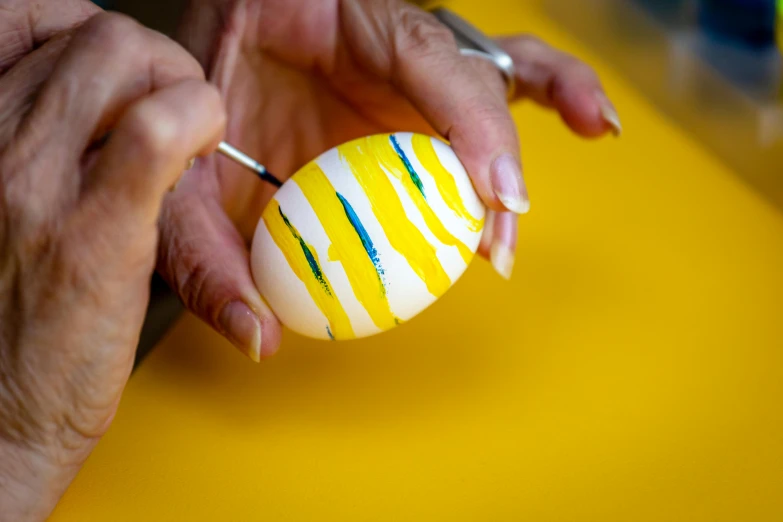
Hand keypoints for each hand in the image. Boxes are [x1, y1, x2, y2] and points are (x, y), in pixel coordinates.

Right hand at [0, 4, 225, 518]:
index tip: (128, 80)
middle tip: (174, 114)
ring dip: (180, 86)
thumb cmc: (7, 313)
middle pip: (96, 35)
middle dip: (155, 60)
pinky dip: (197, 120)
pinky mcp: (96, 233)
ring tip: (187, 140)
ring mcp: (36, 183)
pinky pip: (156, 131)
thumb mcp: (3, 205)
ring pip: (123, 58)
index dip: (96, 36)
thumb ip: (34, 146)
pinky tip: (201, 154)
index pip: (34, 20)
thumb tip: (103, 106)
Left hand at [162, 0, 619, 360]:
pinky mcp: (416, 96)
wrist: (187, 64)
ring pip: (499, 74)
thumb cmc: (188, 96)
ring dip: (552, 108)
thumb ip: (205, 249)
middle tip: (495, 239)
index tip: (488, 200)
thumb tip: (259, 336)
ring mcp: (406, 71)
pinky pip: (491, 95)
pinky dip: (544, 105)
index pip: (426, 60)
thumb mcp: (181, 173)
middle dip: (498, 159)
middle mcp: (384, 45)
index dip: (470, 126)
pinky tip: (589, 124)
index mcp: (333, 24)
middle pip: (472, 80)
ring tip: (597, 131)